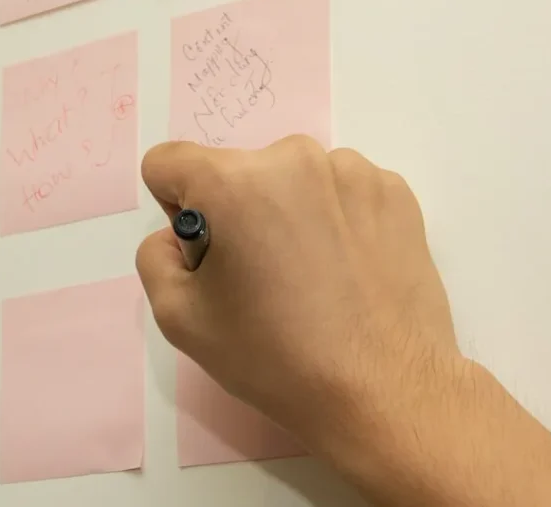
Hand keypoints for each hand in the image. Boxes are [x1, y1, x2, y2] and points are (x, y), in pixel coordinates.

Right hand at [136, 135, 461, 455]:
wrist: (384, 393)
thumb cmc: (274, 358)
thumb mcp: (178, 319)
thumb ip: (155, 257)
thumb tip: (180, 236)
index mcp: (233, 182)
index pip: (169, 162)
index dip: (174, 207)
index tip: (206, 252)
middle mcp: (293, 158)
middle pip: (234, 172)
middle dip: (234, 214)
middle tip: (261, 279)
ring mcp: (352, 170)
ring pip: (290, 180)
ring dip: (287, 213)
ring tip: (311, 279)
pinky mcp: (394, 191)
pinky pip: (339, 191)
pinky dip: (334, 219)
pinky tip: (347, 271)